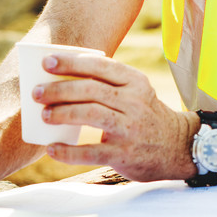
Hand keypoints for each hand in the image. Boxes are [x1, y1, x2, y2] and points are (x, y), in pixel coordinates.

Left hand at [32, 53, 197, 180]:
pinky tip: (52, 148)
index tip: (47, 62)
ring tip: (44, 115)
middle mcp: (135, 102)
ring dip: (62, 113)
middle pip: (90, 89)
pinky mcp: (124, 154)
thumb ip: (109, 86)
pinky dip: (68, 151)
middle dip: (59, 89)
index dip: (71, 62)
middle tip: (37, 93)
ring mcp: (130, 129)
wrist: (179, 148)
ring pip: (90, 114)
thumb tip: (61, 82)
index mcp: (135, 82)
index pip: (100, 65)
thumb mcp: (136, 94)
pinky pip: (90, 152)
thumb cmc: (145, 117)